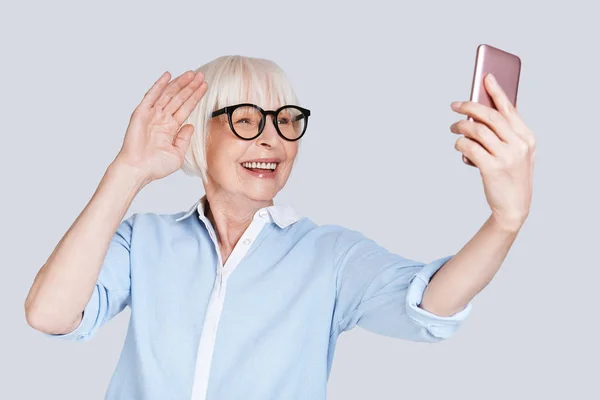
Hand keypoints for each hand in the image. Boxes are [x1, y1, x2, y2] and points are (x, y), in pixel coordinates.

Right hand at [114, 70, 207, 184]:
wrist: (138, 169)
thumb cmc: (155, 166)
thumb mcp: (178, 154)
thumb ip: (185, 139)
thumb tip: (190, 126)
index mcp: (171, 128)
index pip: (186, 108)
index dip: (195, 96)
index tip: (205, 86)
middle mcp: (162, 119)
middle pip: (179, 98)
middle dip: (190, 87)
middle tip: (201, 76)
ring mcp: (152, 115)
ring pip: (168, 94)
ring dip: (180, 83)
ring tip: (191, 74)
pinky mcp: (141, 113)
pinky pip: (151, 95)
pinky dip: (159, 85)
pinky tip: (168, 75)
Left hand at [449, 73, 535, 230]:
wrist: (513, 207)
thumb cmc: (511, 177)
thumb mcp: (517, 153)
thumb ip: (506, 133)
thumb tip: (483, 111)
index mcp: (527, 138)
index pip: (509, 109)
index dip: (496, 91)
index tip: (485, 77)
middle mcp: (519, 145)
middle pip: (491, 117)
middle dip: (471, 107)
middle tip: (455, 105)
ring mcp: (506, 157)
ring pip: (477, 131)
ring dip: (461, 126)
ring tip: (453, 126)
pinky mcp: (492, 169)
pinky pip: (470, 147)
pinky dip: (460, 143)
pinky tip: (457, 143)